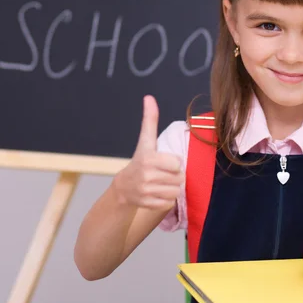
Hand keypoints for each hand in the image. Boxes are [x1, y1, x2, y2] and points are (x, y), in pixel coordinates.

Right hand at [113, 95, 182, 209]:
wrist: (124, 188)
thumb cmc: (140, 161)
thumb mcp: (145, 141)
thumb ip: (150, 120)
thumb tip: (149, 97)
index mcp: (148, 158)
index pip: (177, 163)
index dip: (174, 163)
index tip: (163, 162)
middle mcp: (146, 175)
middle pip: (179, 177)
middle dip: (174, 176)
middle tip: (162, 174)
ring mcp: (146, 191)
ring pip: (176, 191)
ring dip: (171, 188)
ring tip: (159, 184)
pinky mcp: (148, 204)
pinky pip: (170, 202)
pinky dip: (166, 200)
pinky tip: (156, 194)